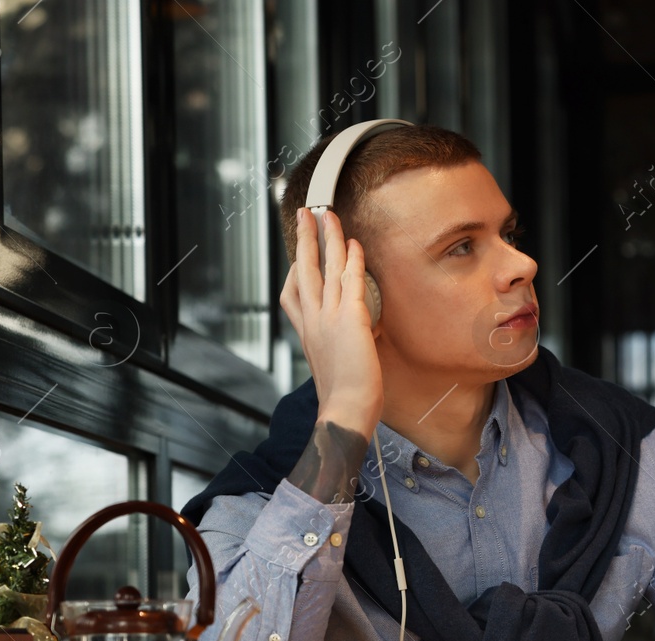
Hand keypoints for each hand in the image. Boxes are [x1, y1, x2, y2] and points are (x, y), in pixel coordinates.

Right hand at [279, 207, 382, 438]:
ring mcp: (329, 318)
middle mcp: (313, 321)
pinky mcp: (350, 319)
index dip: (294, 271)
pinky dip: (352, 259)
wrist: (346, 411)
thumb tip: (363, 334)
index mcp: (307, 334)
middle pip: (302, 269)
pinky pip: (350, 280)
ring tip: (328, 215)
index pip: (291, 295)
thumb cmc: (346, 397)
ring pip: (324, 267)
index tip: (298, 254)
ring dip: (328, 238)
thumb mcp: (338, 365)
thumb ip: (344, 344)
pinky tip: (354, 243)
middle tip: (305, 214)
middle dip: (303, 239)